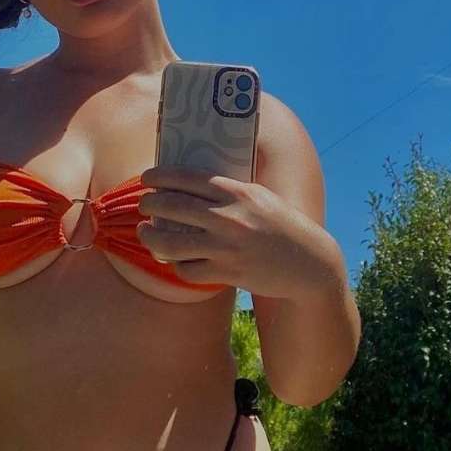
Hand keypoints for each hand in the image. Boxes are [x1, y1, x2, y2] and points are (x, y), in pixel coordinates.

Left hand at [137, 165, 338, 298]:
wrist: (308, 262)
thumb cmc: (281, 226)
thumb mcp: (259, 197)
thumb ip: (229, 191)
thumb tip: (190, 184)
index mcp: (237, 192)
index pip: (187, 178)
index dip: (160, 177)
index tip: (146, 178)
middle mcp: (229, 217)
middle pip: (172, 207)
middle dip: (149, 204)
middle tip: (143, 205)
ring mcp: (226, 247)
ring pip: (170, 243)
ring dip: (151, 237)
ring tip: (146, 233)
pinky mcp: (227, 273)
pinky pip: (187, 270)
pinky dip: (177, 265)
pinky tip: (176, 260)